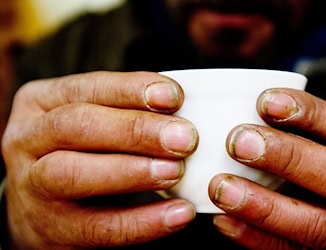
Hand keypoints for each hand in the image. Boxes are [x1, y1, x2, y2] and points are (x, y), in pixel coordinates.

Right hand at [1, 71, 197, 247]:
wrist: (39, 207)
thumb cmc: (79, 151)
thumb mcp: (90, 121)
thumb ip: (126, 112)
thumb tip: (183, 113)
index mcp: (41, 102)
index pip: (88, 88)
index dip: (131, 90)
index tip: (174, 96)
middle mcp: (28, 140)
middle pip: (78, 126)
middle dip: (136, 130)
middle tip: (185, 138)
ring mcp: (32, 187)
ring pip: (77, 175)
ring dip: (134, 172)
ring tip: (176, 171)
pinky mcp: (52, 229)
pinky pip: (99, 228)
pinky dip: (144, 222)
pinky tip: (178, 214)